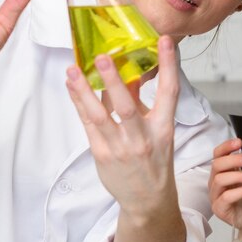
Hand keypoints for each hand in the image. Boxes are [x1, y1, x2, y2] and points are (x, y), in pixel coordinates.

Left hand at [65, 35, 180, 215]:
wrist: (147, 199)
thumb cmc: (153, 160)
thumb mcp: (156, 130)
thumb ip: (140, 102)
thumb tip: (125, 72)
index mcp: (163, 128)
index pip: (169, 92)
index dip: (169, 65)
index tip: (166, 41)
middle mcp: (143, 138)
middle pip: (127, 106)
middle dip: (113, 81)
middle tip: (102, 57)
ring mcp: (120, 148)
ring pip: (99, 116)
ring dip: (84, 91)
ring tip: (72, 70)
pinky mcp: (101, 154)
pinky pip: (87, 124)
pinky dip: (78, 103)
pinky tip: (71, 86)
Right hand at [209, 138, 241, 225]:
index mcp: (222, 172)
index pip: (218, 155)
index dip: (226, 146)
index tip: (239, 142)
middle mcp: (216, 182)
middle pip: (217, 165)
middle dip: (234, 159)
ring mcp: (215, 196)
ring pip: (220, 179)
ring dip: (239, 175)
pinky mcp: (219, 209)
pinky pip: (226, 197)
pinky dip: (241, 191)